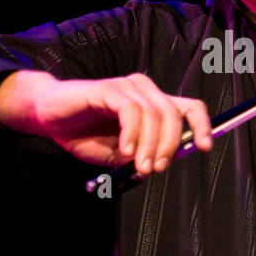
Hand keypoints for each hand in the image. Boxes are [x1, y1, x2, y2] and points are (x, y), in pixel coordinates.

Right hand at [0, 70, 212, 173]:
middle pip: (174, 114)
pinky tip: (124, 150)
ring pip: (154, 114)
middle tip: (154, 168)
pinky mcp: (108, 89)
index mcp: (153, 104)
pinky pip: (131, 110)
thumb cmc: (85, 134)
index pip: (190, 108)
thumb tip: (161, 163)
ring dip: (149, 145)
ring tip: (138, 165)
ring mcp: (127, 87)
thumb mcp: (119, 154)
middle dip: (168, 146)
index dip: (202, 126)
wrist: (50, 118)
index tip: (204, 147)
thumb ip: (141, 156)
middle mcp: (145, 91)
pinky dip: (131, 133)